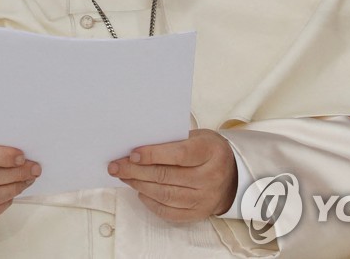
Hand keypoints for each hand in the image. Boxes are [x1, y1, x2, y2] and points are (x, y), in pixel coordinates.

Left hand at [107, 129, 236, 222]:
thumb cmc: (208, 150)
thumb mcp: (197, 137)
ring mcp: (205, 198)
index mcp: (211, 152)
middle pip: (167, 176)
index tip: (132, 153)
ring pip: (165, 195)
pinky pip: (169, 212)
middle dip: (137, 170)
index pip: (178, 155)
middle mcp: (210, 177)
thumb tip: (138, 148)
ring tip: (124, 176)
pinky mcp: (199, 213)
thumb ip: (172, 141)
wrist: (233, 174)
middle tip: (117, 166)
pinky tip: (140, 191)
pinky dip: (151, 202)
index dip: (153, 154)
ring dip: (140, 185)